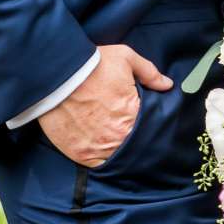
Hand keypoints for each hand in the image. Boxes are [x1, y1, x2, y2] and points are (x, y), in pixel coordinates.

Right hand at [40, 43, 173, 168]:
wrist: (56, 75)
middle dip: (134, 138)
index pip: (150, 127)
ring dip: (119, 150)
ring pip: (118, 157)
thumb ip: (149, 72)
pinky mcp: (80, 154)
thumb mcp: (125, 58)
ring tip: (112, 138)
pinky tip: (100, 148)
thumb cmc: (91, 65)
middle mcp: (119, 136)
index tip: (140, 118)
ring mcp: (99, 148)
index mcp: (134, 114)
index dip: (148, 123)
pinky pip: (98, 165)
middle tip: (124, 128)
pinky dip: (101, 159)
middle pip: (135, 145)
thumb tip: (167, 85)